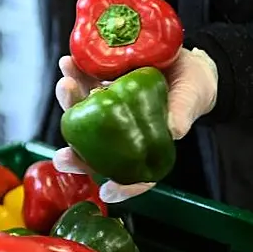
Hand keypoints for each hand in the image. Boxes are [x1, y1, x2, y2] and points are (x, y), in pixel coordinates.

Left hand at [54, 48, 217, 202]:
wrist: (184, 58)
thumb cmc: (191, 88)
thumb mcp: (191, 99)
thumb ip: (182, 113)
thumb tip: (174, 130)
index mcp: (142, 145)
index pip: (132, 175)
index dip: (121, 188)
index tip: (106, 193)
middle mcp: (118, 131)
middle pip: (93, 150)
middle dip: (74, 156)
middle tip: (62, 158)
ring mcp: (106, 109)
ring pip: (81, 113)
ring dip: (68, 101)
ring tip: (65, 85)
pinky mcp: (100, 84)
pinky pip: (82, 81)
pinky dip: (73, 72)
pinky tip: (67, 63)